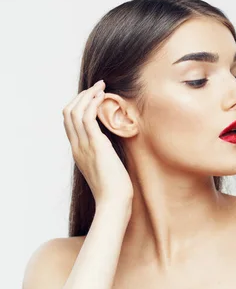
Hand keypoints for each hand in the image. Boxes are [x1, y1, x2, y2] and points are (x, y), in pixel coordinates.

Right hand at [62, 80, 132, 205]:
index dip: (78, 105)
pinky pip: (88, 119)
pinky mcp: (96, 145)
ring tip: (101, 87)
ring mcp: (84, 146)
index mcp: (77, 151)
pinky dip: (93, 104)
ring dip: (88, 96)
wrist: (114, 201)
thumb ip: (102, 152)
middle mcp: (77, 146)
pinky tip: (103, 98)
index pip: (69, 122)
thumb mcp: (104, 166)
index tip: (93, 95)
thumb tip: (110, 142)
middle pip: (68, 113)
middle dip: (82, 96)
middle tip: (97, 87)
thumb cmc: (114, 187)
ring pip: (76, 112)